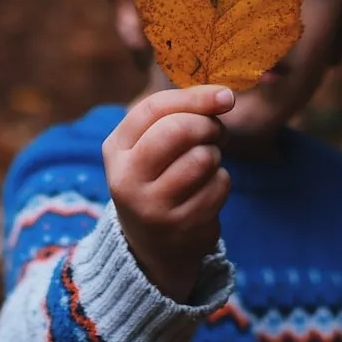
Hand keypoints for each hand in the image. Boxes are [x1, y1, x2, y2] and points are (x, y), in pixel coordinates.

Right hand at [102, 85, 234, 301]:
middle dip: (207, 125)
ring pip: (202, 157)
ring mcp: (153, 206)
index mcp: (116, 149)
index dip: (194, 97)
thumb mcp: (149, 145)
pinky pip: (219, 185)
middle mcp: (127, 179)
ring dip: (215, 155)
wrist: (152, 245)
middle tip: (215, 133)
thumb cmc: (157, 179)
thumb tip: (223, 96)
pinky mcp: (182, 226)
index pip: (153, 109)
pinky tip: (206, 190)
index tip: (224, 96)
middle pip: (178, 130)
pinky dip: (221, 181)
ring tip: (205, 163)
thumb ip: (178, 115)